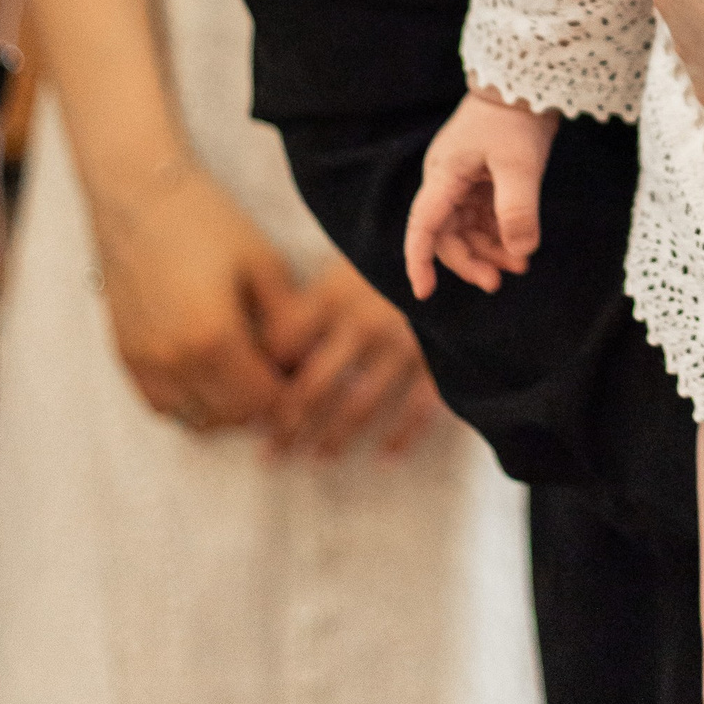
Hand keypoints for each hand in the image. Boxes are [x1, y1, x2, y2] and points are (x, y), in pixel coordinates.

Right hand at [94, 157, 315, 433]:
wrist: (139, 196)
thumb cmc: (208, 222)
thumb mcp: (264, 264)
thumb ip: (288, 322)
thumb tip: (306, 362)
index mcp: (213, 339)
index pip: (260, 401)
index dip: (288, 395)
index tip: (301, 374)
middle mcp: (173, 361)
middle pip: (228, 417)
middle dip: (259, 405)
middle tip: (278, 374)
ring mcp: (143, 362)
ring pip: (192, 418)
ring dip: (223, 408)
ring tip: (245, 373)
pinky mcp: (124, 354)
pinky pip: (161, 404)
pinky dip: (189, 401)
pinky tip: (209, 372)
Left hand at [257, 251, 443, 460]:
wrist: (456, 244)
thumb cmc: (384, 263)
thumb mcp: (343, 271)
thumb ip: (308, 308)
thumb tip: (266, 356)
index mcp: (332, 298)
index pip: (284, 349)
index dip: (262, 382)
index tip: (247, 412)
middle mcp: (362, 323)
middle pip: (314, 387)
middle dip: (288, 427)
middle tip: (270, 456)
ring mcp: (402, 343)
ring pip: (358, 405)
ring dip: (334, 439)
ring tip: (316, 458)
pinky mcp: (437, 358)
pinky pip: (417, 409)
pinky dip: (401, 436)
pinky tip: (384, 456)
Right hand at [405, 89, 559, 298]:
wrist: (523, 78)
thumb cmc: (515, 118)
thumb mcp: (520, 166)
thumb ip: (517, 211)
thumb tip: (520, 253)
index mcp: (444, 175)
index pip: (423, 227)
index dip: (420, 261)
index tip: (424, 293)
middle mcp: (446, 179)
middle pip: (447, 233)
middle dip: (470, 260)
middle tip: (497, 282)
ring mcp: (463, 177)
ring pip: (466, 226)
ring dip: (488, 248)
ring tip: (519, 266)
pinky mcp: (481, 174)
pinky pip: (482, 213)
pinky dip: (498, 231)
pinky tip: (519, 245)